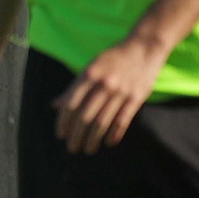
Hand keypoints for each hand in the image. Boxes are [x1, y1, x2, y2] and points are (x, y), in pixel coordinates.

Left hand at [54, 36, 168, 153]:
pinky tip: (108, 143)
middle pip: (85, 116)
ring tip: (87, 149)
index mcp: (89, 75)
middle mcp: (104, 84)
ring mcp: (121, 92)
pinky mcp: (136, 98)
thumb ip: (73, 88)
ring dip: (93, 139)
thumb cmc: (112, 59)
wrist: (143, 48)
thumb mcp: (89, 68)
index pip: (71, 103)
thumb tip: (55, 105)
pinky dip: (114, 134)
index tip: (61, 135)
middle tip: (72, 148)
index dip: (64, 122)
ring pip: (103, 122)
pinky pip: (123, 121)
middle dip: (76, 135)